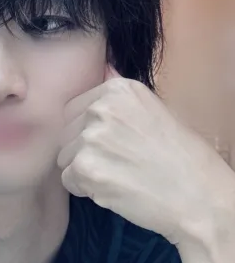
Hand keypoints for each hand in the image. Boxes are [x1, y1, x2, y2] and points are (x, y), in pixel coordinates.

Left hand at [57, 66, 234, 245]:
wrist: (198, 195)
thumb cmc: (181, 158)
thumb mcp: (153, 110)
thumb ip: (120, 95)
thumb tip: (104, 66)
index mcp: (118, 89)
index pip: (73, 110)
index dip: (87, 132)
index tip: (115, 145)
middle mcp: (102, 108)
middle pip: (66, 134)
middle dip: (84, 152)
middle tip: (120, 164)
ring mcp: (92, 137)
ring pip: (65, 158)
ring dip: (85, 171)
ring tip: (119, 175)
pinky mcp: (86, 168)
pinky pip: (68, 180)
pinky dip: (86, 190)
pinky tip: (115, 189)